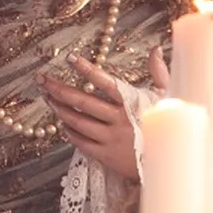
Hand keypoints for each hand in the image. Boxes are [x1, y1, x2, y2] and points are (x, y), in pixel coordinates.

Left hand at [37, 47, 169, 179]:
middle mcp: (119, 120)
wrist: (170, 163)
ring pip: (77, 122)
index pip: (105, 82)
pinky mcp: (106, 155)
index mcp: (132, 103)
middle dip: (58, 89)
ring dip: (60, 109)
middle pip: (82, 102)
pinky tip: (62, 123)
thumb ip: (159, 72)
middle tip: (42, 80)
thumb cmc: (166, 126)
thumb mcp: (167, 98)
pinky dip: (69, 131)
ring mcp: (110, 138)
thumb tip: (156, 49)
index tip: (70, 58)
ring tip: (48, 99)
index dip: (87, 69)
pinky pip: (81, 142)